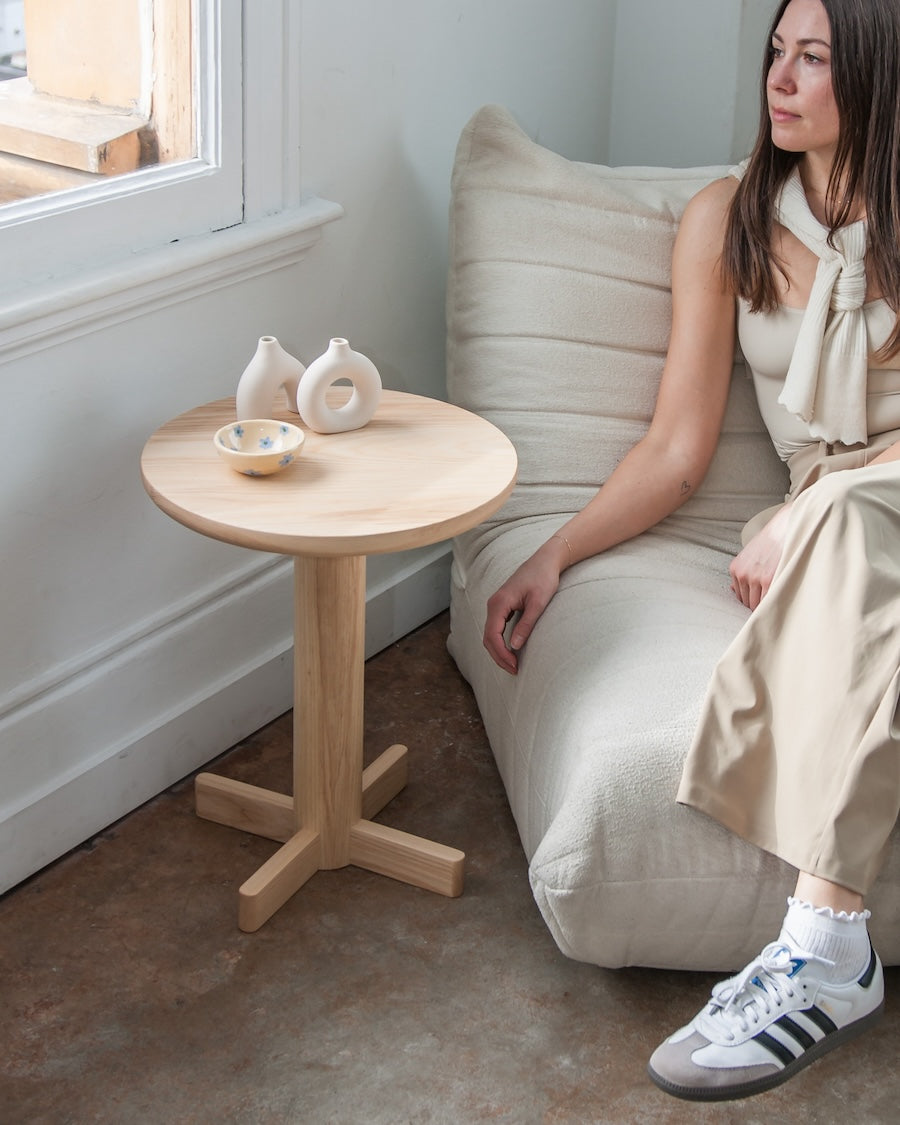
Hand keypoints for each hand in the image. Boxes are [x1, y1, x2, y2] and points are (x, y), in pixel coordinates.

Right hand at [483, 539, 566, 673]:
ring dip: (498, 651)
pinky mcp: (502, 606)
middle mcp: (493, 604)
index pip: (492, 635)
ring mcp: (496, 604)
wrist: (545, 560)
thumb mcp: (538, 603)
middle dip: (498, 656)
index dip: (501, 654)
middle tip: (514, 670)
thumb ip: (526, 624)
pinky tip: (510, 650)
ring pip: (490, 634)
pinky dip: (500, 642)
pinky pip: (495, 628)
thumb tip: (514, 646)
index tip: (514, 666)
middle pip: (488, 637)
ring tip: (513, 664)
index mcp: (499, 603)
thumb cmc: (544, 578)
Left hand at [729, 503, 791, 608]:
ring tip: (775, 604)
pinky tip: (779, 603)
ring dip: (765, 606)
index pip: (739, 596)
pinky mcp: (768, 579)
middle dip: (757, 605)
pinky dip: (772, 604)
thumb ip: (741, 572)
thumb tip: (732, 588)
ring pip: (756, 604)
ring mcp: (755, 578)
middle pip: (746, 602)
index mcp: (735, 568)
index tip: (759, 602)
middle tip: (769, 606)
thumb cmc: (770, 542)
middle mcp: (742, 574)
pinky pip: (767, 601)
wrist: (784, 528)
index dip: (750, 600)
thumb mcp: (748, 554)